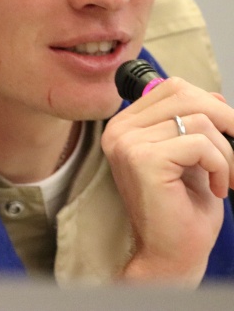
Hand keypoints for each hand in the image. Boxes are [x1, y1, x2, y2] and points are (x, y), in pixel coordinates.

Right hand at [101, 77, 233, 284]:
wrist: (170, 254)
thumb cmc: (181, 209)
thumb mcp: (189, 157)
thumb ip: (191, 125)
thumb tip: (214, 98)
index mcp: (125, 126)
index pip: (172, 88)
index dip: (209, 104)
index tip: (227, 134)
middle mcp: (119, 130)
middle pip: (185, 95)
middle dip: (226, 121)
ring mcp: (127, 144)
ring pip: (198, 121)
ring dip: (226, 153)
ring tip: (226, 179)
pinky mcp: (143, 160)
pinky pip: (200, 145)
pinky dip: (221, 166)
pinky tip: (217, 188)